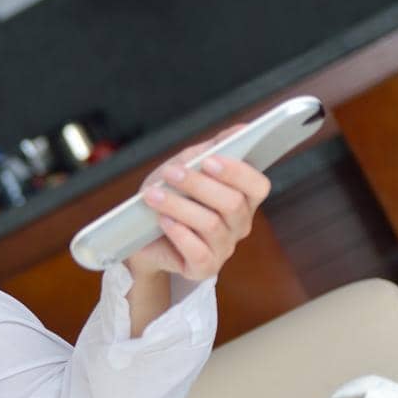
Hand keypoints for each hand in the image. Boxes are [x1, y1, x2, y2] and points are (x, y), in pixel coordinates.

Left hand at [125, 125, 271, 281]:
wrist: (140, 237)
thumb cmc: (170, 197)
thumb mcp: (187, 166)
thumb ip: (213, 148)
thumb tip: (241, 129)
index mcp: (242, 198)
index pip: (257, 185)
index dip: (237, 172)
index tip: (209, 160)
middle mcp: (239, 224)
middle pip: (232, 203)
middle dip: (198, 185)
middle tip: (171, 173)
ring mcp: (224, 248)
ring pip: (211, 225)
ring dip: (179, 206)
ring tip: (154, 196)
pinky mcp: (204, 268)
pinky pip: (199, 251)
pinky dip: (179, 233)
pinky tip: (163, 221)